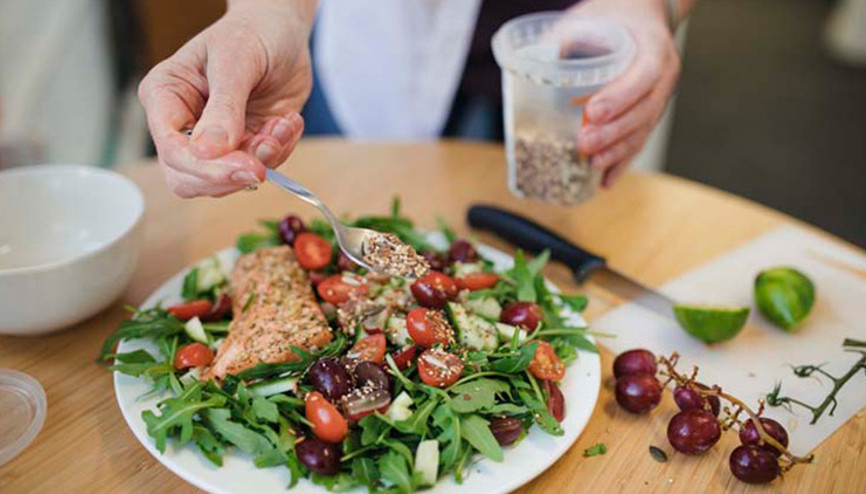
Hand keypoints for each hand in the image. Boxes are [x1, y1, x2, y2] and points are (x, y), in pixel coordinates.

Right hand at [138, 0, 314, 197]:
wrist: (283, 31)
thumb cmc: (251, 33)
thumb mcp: (236, 61)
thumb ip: (224, 107)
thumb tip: (207, 151)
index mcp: (166, 97)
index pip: (171, 149)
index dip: (205, 167)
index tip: (245, 166)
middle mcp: (184, 124)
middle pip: (189, 178)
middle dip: (231, 175)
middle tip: (264, 161)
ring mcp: (215, 140)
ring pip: (226, 181)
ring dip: (263, 158)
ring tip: (282, 123)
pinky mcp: (244, 146)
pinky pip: (258, 168)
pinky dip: (279, 151)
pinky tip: (287, 122)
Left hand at [569, 0, 680, 186]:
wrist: (641, 16)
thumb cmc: (613, 16)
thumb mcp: (589, 17)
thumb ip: (564, 38)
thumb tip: (529, 62)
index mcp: (654, 49)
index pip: (643, 77)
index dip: (619, 97)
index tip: (592, 112)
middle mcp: (664, 77)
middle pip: (644, 111)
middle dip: (613, 132)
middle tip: (583, 144)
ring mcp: (659, 98)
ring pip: (642, 131)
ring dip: (617, 152)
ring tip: (592, 165)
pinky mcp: (649, 114)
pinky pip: (638, 141)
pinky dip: (621, 162)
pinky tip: (605, 180)